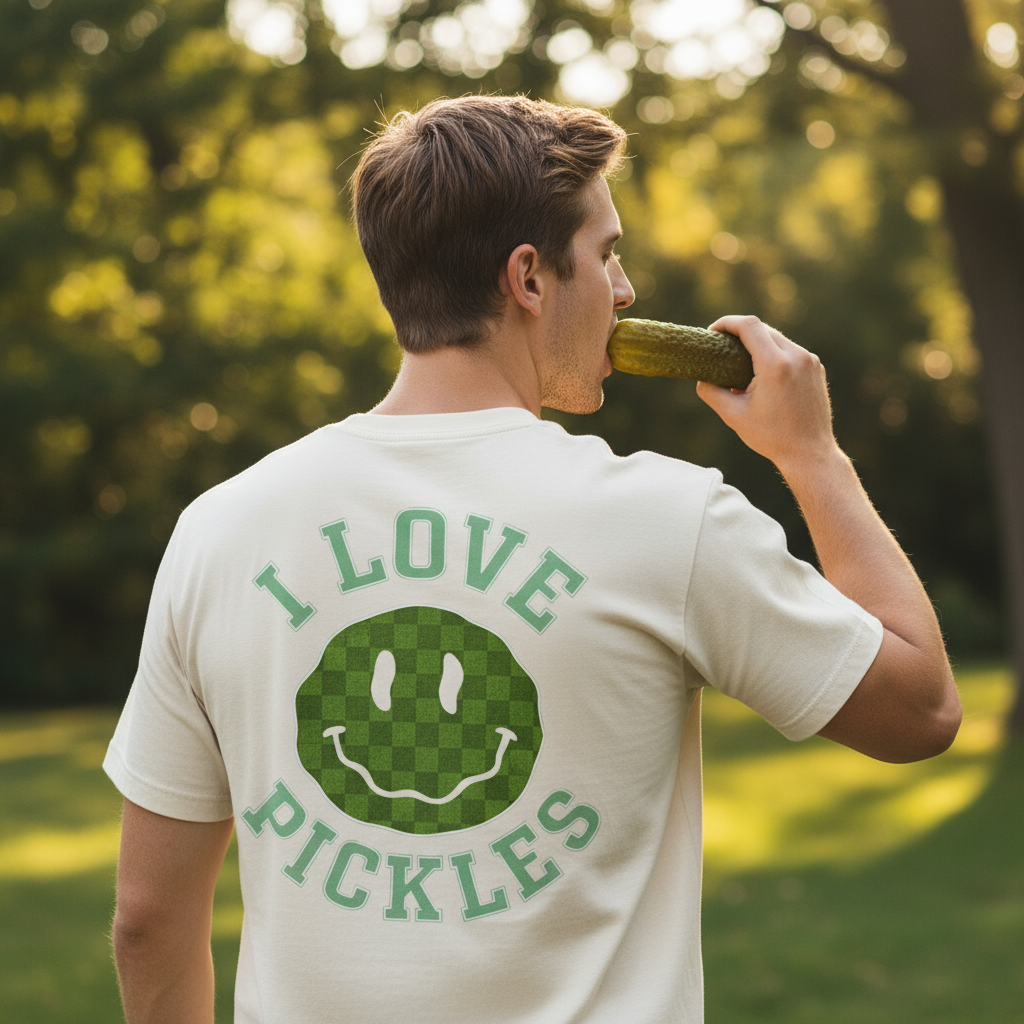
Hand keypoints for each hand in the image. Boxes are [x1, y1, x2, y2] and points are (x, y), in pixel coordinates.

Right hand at [695, 315, 839, 474]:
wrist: (810, 453)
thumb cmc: (771, 437)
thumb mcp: (733, 415)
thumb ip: (711, 392)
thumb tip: (701, 378)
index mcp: (775, 365)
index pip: (749, 326)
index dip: (727, 323)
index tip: (712, 332)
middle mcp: (796, 356)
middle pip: (763, 329)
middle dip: (740, 333)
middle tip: (722, 348)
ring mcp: (810, 361)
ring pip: (777, 338)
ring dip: (757, 344)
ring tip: (740, 366)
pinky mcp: (816, 368)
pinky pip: (790, 351)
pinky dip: (773, 354)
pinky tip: (762, 375)